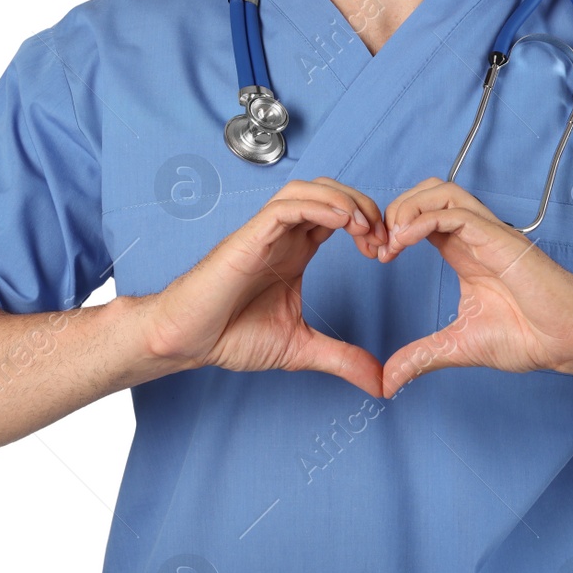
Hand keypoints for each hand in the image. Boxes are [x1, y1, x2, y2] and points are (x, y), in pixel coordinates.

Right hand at [146, 178, 389, 397]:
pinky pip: (286, 206)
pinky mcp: (250, 237)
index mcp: (297, 251)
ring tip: (364, 228)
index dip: (369, 224)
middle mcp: (284, 235)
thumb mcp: (301, 348)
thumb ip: (342, 359)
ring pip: (309, 189)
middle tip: (382, 238)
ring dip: (343, 200)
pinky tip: (341, 221)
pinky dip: (318, 206)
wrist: (186, 340)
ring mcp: (266, 233)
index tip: (386, 252)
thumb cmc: (230, 335)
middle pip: (331, 193)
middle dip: (364, 206)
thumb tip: (379, 382)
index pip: (340, 215)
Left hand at [375, 178, 572, 397]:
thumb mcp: (457, 347)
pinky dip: (423, 219)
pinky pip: (457, 213)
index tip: (377, 256)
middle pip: (429, 191)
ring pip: (442, 191)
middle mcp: (474, 236)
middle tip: (379, 245)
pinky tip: (404, 242)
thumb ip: (420, 357)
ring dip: (408, 208)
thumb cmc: (527, 337)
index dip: (393, 226)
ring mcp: (488, 234)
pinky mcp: (500, 240)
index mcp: (464, 251)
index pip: (422, 214)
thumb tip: (386, 383)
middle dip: (396, 208)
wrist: (567, 342)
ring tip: (391, 240)